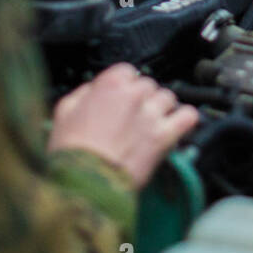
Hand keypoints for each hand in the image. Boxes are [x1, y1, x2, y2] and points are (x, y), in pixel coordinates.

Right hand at [48, 64, 198, 188]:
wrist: (84, 181)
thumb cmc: (71, 151)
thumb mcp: (64, 112)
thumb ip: (82, 94)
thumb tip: (92, 91)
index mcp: (110, 85)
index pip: (128, 71)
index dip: (124, 85)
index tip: (121, 97)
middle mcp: (134, 95)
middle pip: (149, 85)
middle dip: (142, 99)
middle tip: (132, 117)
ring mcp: (152, 115)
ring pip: (169, 98)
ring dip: (162, 108)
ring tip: (152, 123)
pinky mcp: (165, 136)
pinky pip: (188, 117)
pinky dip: (185, 119)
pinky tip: (177, 127)